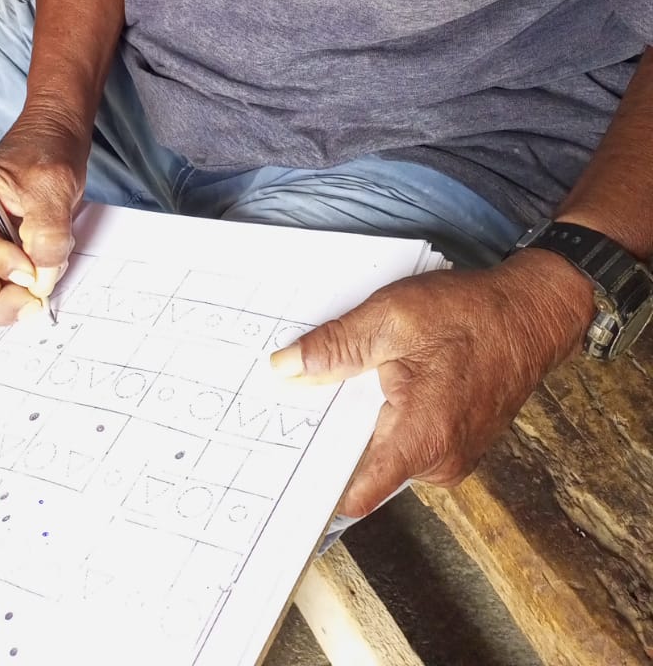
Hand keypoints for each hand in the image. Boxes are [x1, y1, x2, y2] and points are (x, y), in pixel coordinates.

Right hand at [0, 110, 88, 324]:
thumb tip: (39, 281)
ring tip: (36, 289)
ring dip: (2, 299)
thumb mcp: (55, 188)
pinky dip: (7, 291)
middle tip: (34, 303)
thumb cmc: (50, 150)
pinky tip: (31, 279)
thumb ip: (48, 236)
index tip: (36, 272)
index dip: (0, 267)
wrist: (53, 136)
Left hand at [270, 250, 595, 516]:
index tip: (278, 466)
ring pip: (383, 448)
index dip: (314, 484)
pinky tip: (374, 380)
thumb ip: (336, 347)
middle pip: (363, 465)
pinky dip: (384, 413)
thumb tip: (286, 368)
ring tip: (336, 379)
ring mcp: (450, 456)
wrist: (530, 313)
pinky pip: (405, 438)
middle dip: (329, 432)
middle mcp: (439, 462)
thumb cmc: (470, 315)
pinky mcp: (453, 442)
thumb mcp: (392, 318)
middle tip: (295, 398)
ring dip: (359, 418)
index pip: (355, 493)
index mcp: (422, 439)